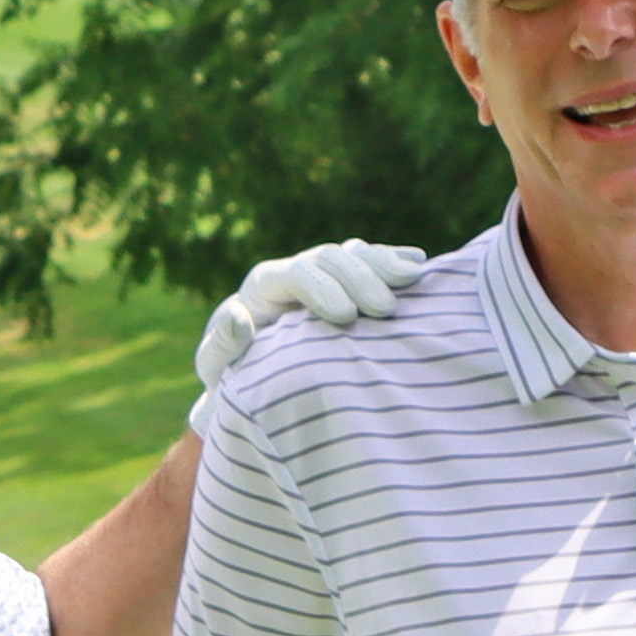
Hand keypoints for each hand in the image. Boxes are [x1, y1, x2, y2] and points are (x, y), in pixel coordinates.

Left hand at [193, 237, 428, 389]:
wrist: (248, 381)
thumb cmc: (230, 380)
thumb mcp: (217, 368)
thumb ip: (223, 343)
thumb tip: (241, 317)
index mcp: (263, 286)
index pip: (295, 273)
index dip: (322, 288)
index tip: (346, 317)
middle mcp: (294, 272)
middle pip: (330, 258)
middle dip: (360, 278)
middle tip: (385, 309)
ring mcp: (322, 275)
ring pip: (354, 254)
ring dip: (384, 264)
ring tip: (413, 279)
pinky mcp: (343, 285)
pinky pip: (371, 263)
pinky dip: (394, 260)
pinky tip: (419, 264)